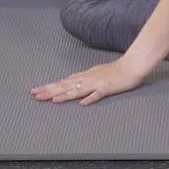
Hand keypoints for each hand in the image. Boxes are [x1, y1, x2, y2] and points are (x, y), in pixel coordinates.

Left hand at [31, 57, 146, 105]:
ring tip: (51, 100)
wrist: (134, 64)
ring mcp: (98, 83)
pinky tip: (82, 104)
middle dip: (50, 91)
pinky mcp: (108, 88)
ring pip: (78, 89)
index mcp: (86, 76)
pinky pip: (98, 94)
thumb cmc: (117, 70)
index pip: (64, 82)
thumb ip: (84, 77)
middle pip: (67, 85)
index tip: (36, 91)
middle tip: (35, 95)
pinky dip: (90, 98)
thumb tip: (69, 80)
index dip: (50, 87)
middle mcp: (89, 78)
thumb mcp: (97, 72)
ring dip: (65, 95)